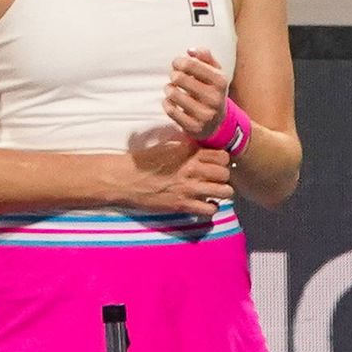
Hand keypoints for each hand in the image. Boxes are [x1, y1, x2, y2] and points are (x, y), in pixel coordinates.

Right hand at [116, 143, 232, 219]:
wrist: (125, 179)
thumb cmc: (144, 161)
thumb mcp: (166, 146)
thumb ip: (185, 145)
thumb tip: (198, 142)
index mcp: (188, 153)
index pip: (222, 155)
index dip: (223, 160)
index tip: (217, 163)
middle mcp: (193, 170)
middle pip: (226, 173)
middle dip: (223, 176)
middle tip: (216, 179)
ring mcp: (190, 189)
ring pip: (225, 191)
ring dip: (222, 192)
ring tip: (215, 192)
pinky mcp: (184, 205)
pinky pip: (210, 209)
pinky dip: (211, 208)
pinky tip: (206, 204)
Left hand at [163, 48, 233, 145]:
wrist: (217, 122)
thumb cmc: (211, 90)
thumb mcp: (215, 72)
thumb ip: (205, 56)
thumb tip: (190, 51)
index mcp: (220, 81)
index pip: (190, 64)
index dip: (179, 61)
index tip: (176, 64)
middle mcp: (215, 98)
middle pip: (179, 78)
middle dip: (173, 75)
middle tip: (175, 78)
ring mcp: (205, 115)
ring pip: (173, 94)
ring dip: (169, 89)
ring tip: (172, 89)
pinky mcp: (194, 127)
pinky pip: (171, 110)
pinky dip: (167, 103)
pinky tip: (171, 102)